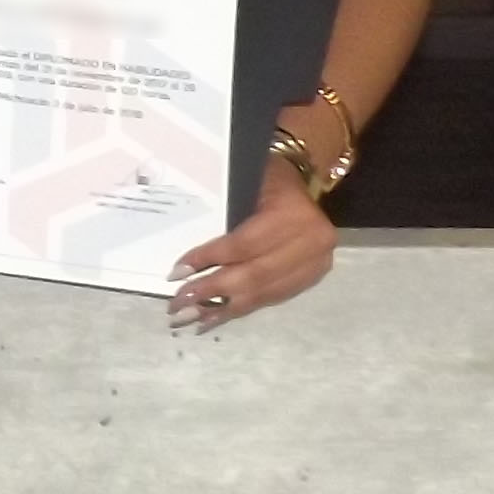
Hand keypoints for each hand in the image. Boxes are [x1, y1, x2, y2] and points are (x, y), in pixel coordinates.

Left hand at [171, 153, 337, 329]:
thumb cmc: (268, 176)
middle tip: (178, 305)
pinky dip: (242, 308)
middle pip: (253, 275)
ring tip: (190, 318)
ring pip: (262, 293)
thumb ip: (223, 216)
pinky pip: (272, 298)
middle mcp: (312, 244)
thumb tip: (186, 256)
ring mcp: (316, 264)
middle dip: (212, 292)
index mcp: (295, 216)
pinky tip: (216, 317)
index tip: (177, 273)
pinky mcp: (312, 278)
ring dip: (224, 309)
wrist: (308, 179)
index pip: (243, 245)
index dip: (209, 260)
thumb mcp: (246, 181)